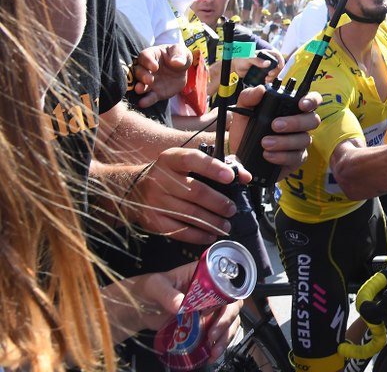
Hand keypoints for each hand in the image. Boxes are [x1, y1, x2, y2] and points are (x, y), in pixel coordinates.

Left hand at [103, 262, 241, 354]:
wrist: (139, 308)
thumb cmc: (148, 290)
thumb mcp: (155, 286)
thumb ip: (167, 294)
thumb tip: (180, 305)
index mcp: (204, 275)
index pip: (225, 281)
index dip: (226, 295)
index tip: (213, 310)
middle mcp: (211, 291)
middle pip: (232, 303)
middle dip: (227, 320)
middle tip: (213, 334)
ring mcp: (210, 309)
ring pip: (231, 320)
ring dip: (226, 335)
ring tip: (214, 349)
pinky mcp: (205, 324)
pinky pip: (221, 333)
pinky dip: (220, 344)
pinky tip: (211, 354)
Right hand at [127, 149, 251, 244]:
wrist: (133, 189)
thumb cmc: (172, 175)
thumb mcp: (188, 163)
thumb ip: (219, 166)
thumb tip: (245, 177)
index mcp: (171, 159)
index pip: (193, 160)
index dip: (213, 168)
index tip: (230, 177)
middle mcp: (160, 178)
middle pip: (194, 192)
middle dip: (218, 202)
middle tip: (232, 209)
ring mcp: (154, 201)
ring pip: (189, 214)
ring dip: (212, 222)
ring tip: (226, 225)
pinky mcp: (152, 220)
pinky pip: (179, 230)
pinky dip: (197, 235)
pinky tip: (210, 235)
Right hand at [132, 44, 191, 107]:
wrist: (182, 71)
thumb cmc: (179, 57)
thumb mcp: (182, 52)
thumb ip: (179, 54)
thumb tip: (176, 62)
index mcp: (152, 55)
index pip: (145, 56)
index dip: (148, 61)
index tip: (155, 67)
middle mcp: (146, 69)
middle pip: (139, 70)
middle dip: (142, 75)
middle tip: (150, 80)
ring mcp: (149, 82)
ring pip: (141, 84)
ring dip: (140, 87)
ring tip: (139, 90)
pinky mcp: (155, 93)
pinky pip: (149, 97)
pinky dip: (146, 100)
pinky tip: (143, 103)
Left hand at [209, 50, 284, 90]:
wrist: (235, 67)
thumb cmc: (241, 59)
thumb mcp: (249, 58)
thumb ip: (257, 60)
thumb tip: (268, 63)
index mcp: (266, 54)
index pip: (278, 56)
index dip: (280, 62)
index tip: (277, 68)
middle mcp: (267, 60)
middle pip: (278, 66)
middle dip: (276, 72)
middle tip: (269, 75)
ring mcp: (266, 67)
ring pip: (275, 73)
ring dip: (273, 77)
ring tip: (266, 79)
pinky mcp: (263, 74)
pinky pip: (270, 77)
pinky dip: (269, 80)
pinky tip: (265, 81)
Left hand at [228, 84, 319, 179]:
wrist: (239, 152)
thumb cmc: (246, 128)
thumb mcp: (244, 110)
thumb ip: (249, 97)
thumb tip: (260, 90)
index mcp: (291, 107)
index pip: (312, 99)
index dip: (312, 100)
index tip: (302, 104)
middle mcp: (300, 123)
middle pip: (313, 120)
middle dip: (295, 122)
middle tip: (275, 125)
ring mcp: (300, 141)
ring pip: (304, 140)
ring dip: (284, 141)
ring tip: (265, 143)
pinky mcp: (296, 158)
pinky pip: (296, 157)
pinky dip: (282, 156)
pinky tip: (268, 155)